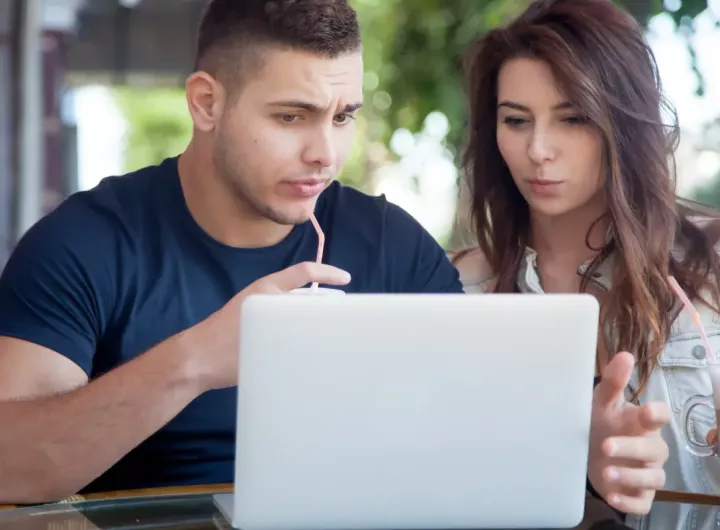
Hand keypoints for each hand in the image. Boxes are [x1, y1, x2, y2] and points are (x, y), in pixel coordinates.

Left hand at [179, 262, 350, 391]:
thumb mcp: (263, 339)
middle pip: (300, 290)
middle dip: (323, 298)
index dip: (327, 273)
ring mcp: (257, 312)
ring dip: (310, 314)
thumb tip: (319, 331)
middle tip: (343, 312)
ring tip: (329, 328)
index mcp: (267, 292)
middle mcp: (264, 297)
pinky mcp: (253, 329)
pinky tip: (305, 344)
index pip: (303, 273)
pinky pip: (282, 322)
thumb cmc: (225, 350)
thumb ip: (292, 333)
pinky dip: (296, 327)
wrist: (193, 363)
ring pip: (292, 308)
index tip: (346, 279)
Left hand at [588, 352, 670, 514]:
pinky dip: (629, 502)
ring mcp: (646, 472)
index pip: (661, 416)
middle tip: (606, 445)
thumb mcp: (602, 402)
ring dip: (630, 476)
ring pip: (652, 477)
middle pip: (652, 449)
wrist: (589, 453)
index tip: (649, 411)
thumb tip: (625, 355)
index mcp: (642, 422)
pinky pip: (642, 502)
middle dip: (632, 447)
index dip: (657, 414)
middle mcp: (649, 447)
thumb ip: (613, 381)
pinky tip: (613, 498)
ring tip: (607, 472)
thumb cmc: (601, 422)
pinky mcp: (639, 495)